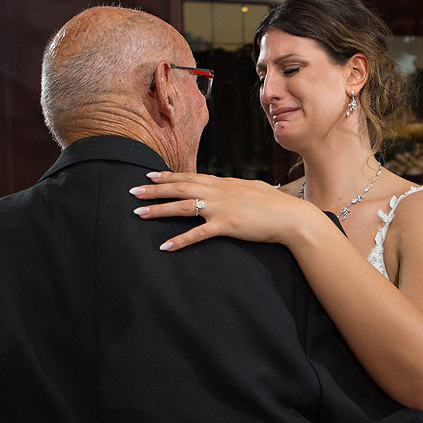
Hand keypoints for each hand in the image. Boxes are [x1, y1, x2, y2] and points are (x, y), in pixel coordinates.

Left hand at [130, 171, 326, 250]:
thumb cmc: (273, 204)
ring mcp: (220, 208)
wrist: (290, 216)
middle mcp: (218, 192)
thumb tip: (224, 189)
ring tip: (138, 214)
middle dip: (154, 190)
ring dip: (158, 210)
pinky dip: (180, 240)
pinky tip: (164, 246)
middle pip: (179, 188)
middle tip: (132, 191)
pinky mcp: (226, 225)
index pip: (189, 177)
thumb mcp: (250, 189)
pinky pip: (198, 234)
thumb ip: (233, 189)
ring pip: (183, 206)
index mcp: (222, 183)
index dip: (167, 177)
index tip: (149, 176)